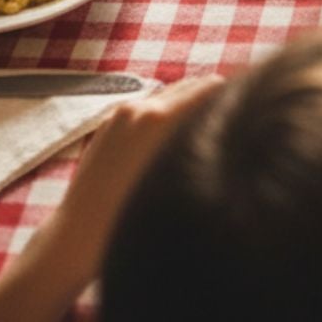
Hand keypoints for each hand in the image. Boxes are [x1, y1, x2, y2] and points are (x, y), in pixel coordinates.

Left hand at [29, 77, 222, 293]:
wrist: (77, 237)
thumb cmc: (128, 219)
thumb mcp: (172, 178)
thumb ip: (199, 142)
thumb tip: (227, 125)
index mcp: (159, 118)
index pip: (211, 87)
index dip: (232, 98)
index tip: (245, 113)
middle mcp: (141, 107)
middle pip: (193, 85)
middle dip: (212, 100)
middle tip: (228, 126)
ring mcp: (122, 113)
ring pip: (171, 94)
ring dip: (188, 106)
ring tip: (200, 136)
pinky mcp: (110, 123)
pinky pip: (150, 107)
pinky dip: (165, 115)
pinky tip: (170, 143)